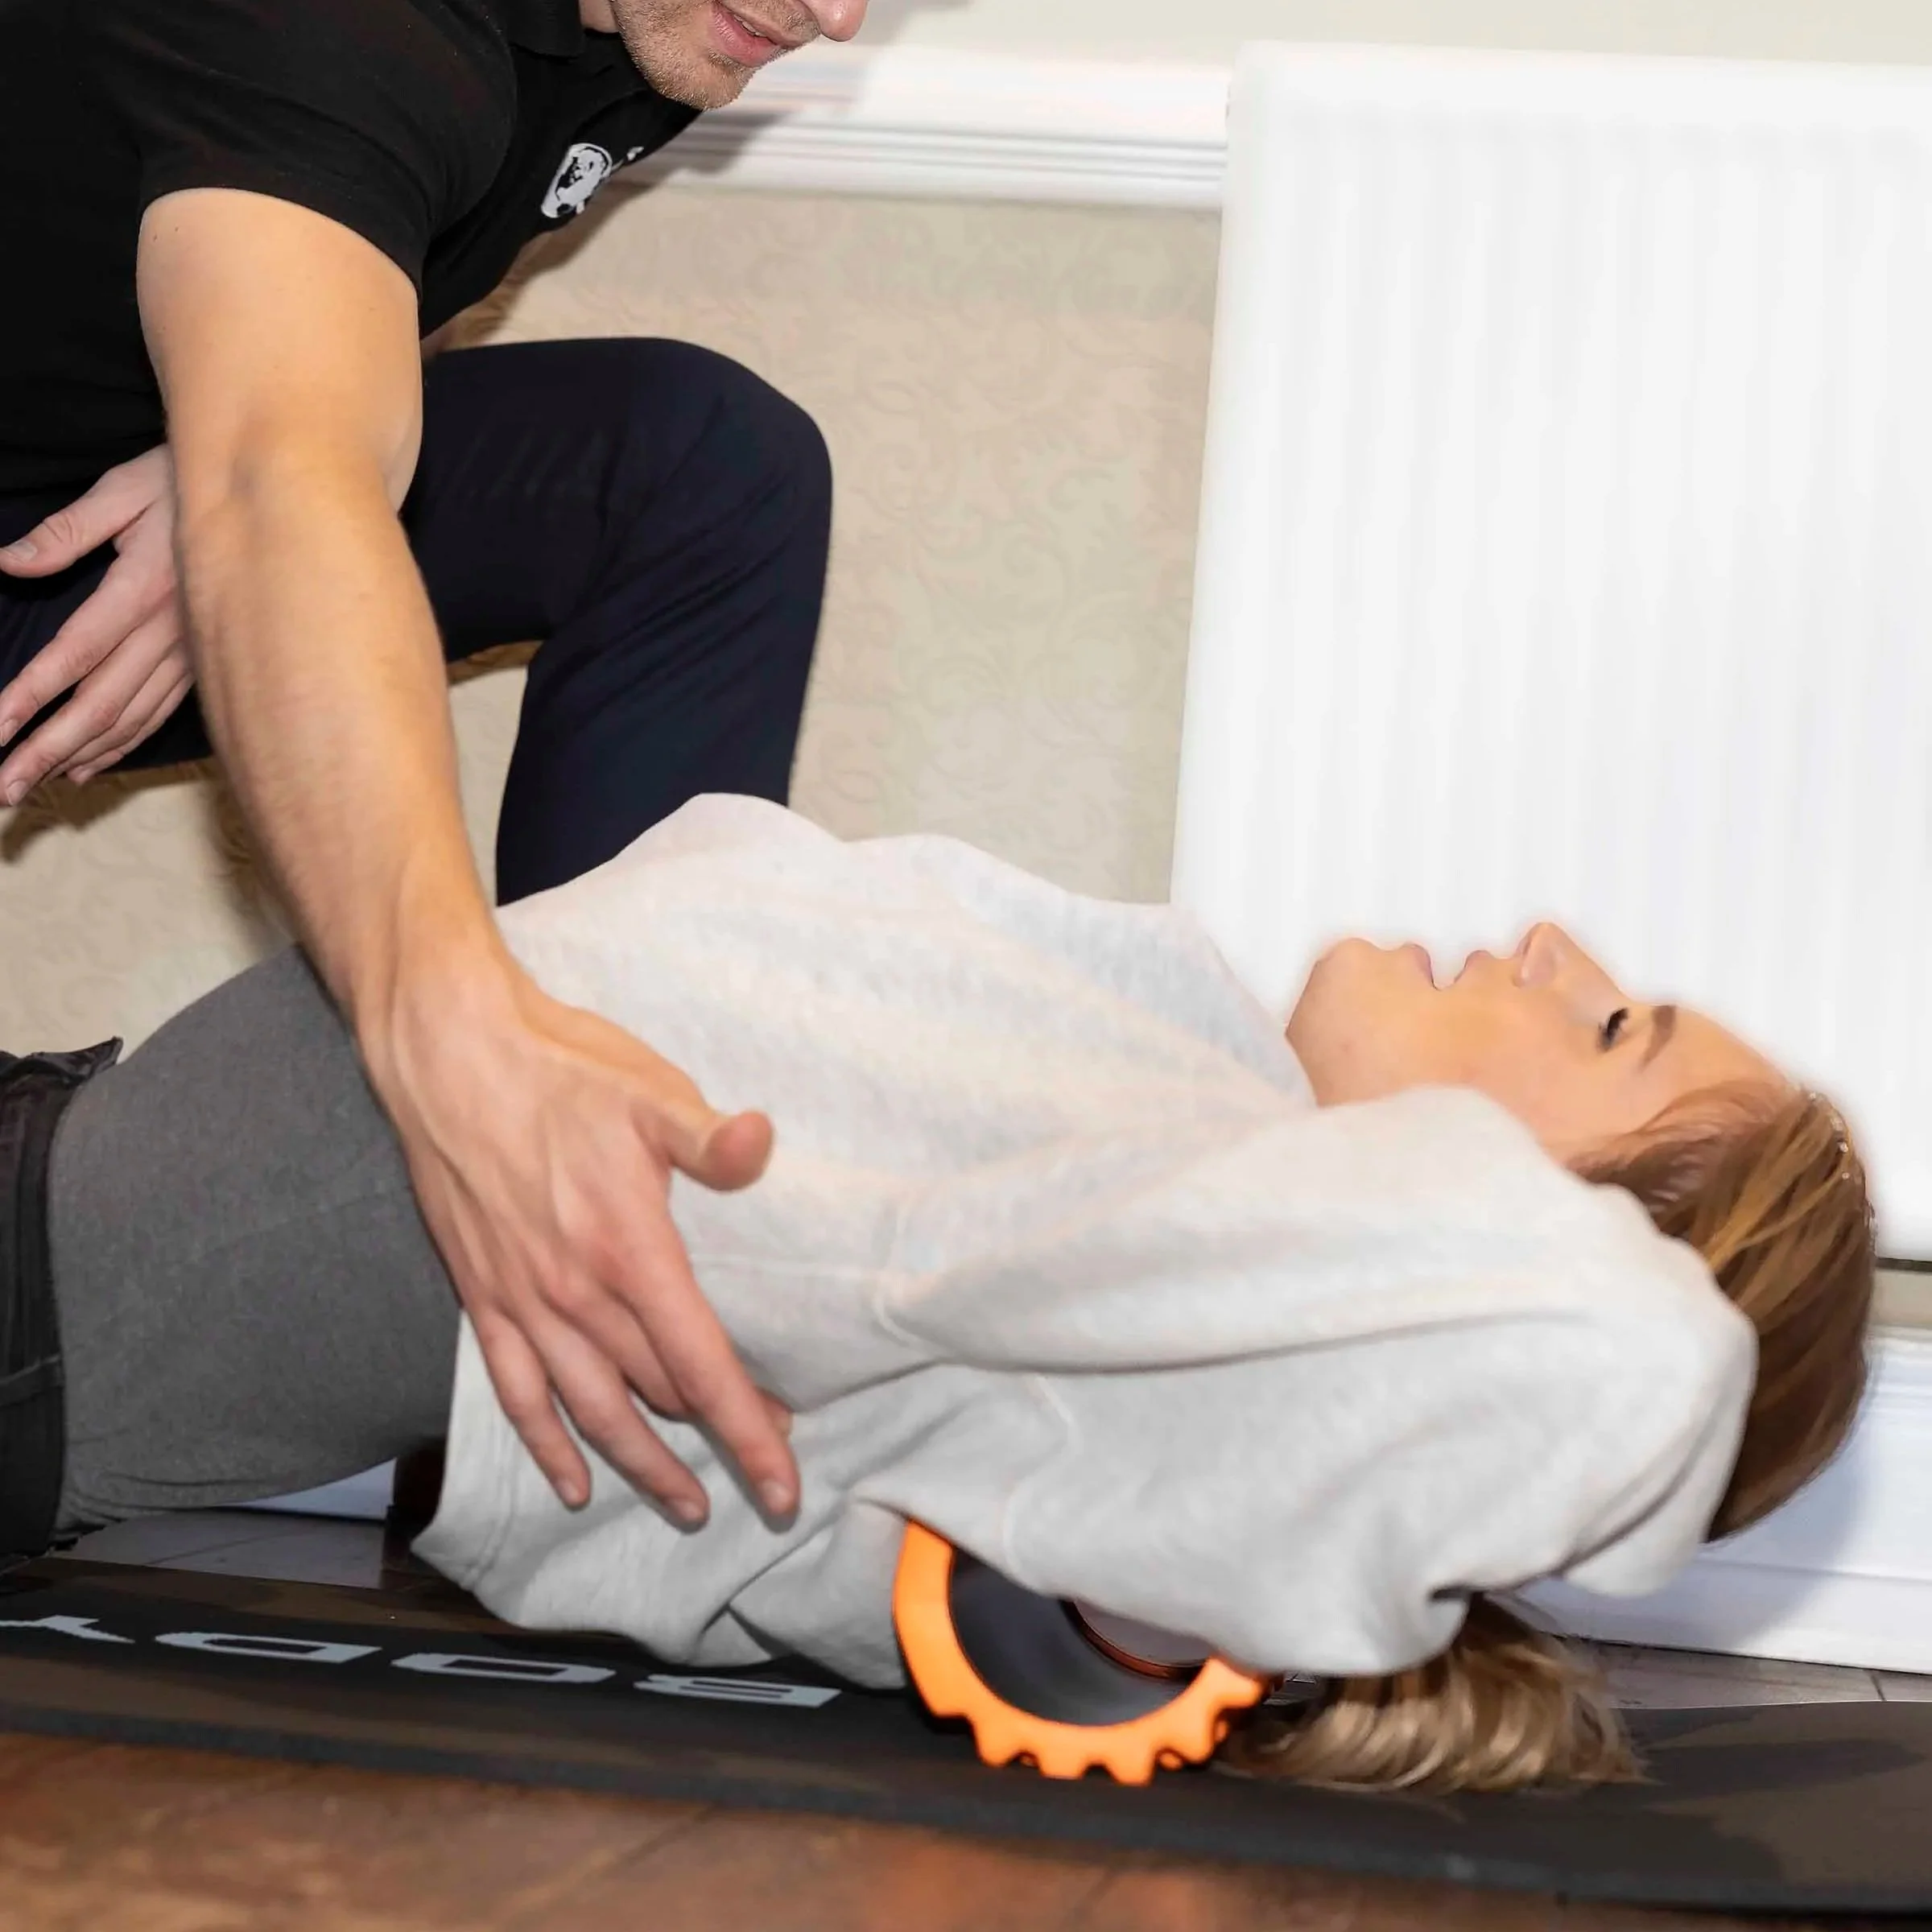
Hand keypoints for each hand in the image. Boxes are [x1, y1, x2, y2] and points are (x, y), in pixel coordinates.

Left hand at [0, 446, 192, 803]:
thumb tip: (10, 562)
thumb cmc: (184, 483)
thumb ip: (66, 532)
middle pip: (101, 705)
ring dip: (81, 756)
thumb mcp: (121, 491)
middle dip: (48, 749)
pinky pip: (159, 713)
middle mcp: (168, 634)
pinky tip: (91, 763)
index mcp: (141, 592)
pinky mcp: (202, 660)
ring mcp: (190, 654)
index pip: (74, 656)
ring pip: (131, 719)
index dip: (30, 698)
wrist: (267, 493)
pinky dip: (123, 744)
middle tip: (6, 788)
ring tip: (37, 783)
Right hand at [377, 961, 798, 1524]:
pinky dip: (546, 1444)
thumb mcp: (648, 1093)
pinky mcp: (484, 1296)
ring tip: (685, 1507)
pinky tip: (573, 1483)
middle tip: (764, 1474)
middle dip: (717, 1441)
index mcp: (629, 1250)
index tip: (785, 1480)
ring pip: (592, 1410)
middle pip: (659, 1394)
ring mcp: (524, 1301)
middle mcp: (576, 1293)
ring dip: (641, 1464)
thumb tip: (763, 1141)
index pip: (701, 1364)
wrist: (450, 1056)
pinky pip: (515, 1392)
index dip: (747, 1430)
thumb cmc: (560, 1071)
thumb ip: (708, 1138)